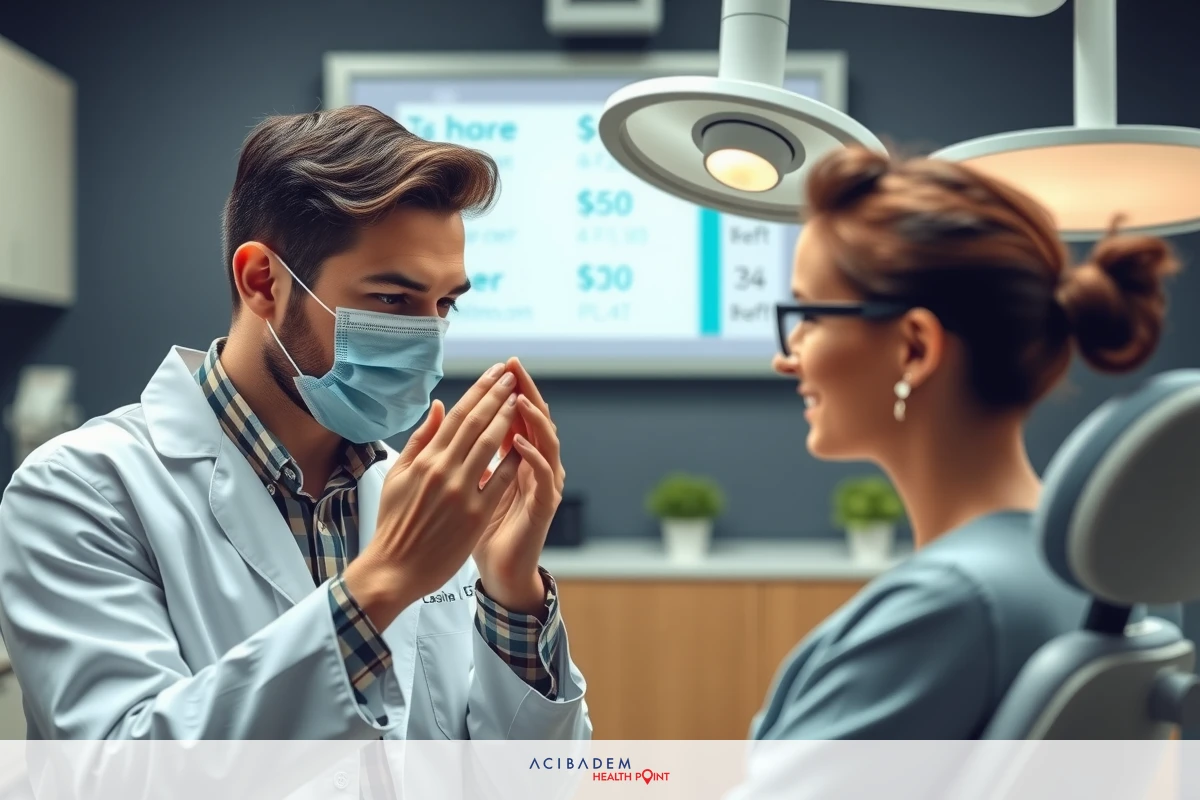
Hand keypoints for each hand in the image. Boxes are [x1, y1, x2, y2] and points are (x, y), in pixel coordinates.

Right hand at [342, 364, 522, 630]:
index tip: (495, 374)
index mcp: (425, 459)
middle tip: (512, 376)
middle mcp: (444, 470)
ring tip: (520, 400)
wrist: (394, 568)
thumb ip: (420, 440)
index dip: (479, 391)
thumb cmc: (393, 523)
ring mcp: (461, 492)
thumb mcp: (398, 476)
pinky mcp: (475, 516)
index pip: (457, 415)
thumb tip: (438, 407)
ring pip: (490, 446)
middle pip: (476, 423)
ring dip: (507, 419)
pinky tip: (526, 444)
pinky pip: (500, 481)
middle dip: (497, 396)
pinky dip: (513, 460)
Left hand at [474, 357, 564, 615]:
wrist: (500, 570)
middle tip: (514, 367)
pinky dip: (534, 458)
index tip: (497, 366)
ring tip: (520, 398)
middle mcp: (534, 466)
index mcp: (516, 458)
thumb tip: (449, 416)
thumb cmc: (481, 530)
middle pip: (535, 421)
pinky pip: (544, 478)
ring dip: (534, 419)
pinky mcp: (544, 507)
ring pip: (547, 443)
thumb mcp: (470, 484)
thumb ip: (465, 451)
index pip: (515, 415)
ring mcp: (543, 485)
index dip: (507, 391)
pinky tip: (521, 444)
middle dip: (525, 392)